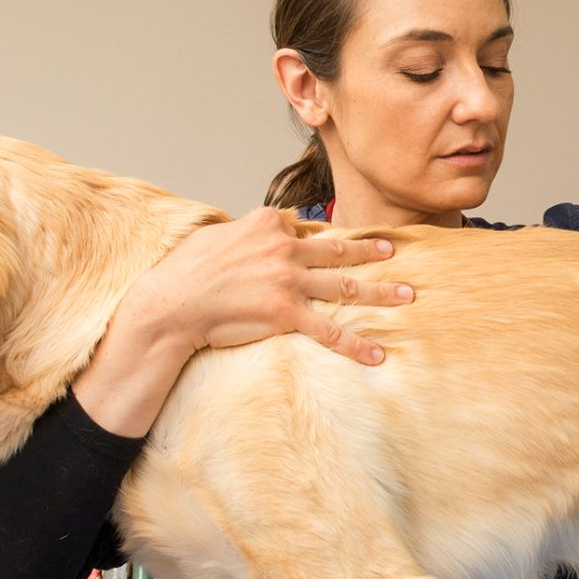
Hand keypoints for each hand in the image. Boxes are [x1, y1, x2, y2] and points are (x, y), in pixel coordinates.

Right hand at [126, 206, 410, 364]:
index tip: (345, 240)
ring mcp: (289, 280)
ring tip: (406, 296)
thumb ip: (243, 232)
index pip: (306, 229)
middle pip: (337, 250)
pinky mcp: (287, 313)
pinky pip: (330, 330)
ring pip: (345, 286)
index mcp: (268, 224)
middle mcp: (284, 248)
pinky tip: (377, 354)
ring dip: (380, 292)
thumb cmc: (186, 271)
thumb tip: (248, 234)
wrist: (172, 303)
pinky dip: (356, 344)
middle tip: (394, 253)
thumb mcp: (217, 234)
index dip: (324, 237)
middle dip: (371, 253)